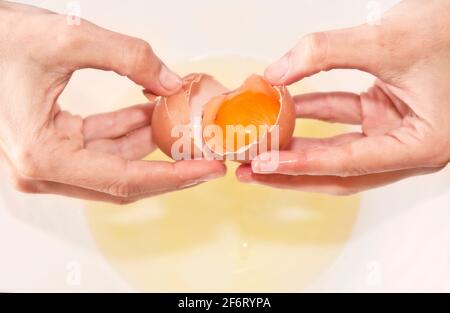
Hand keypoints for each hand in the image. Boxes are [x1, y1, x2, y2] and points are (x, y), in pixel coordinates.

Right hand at [0, 2, 225, 203]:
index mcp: (44, 156)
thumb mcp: (70, 38)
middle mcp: (42, 171)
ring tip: (177, 116)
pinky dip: (126, 131)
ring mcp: (45, 164)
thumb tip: (173, 82)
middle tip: (206, 151)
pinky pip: (99, 147)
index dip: (173, 177)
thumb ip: (130, 57)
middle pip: (123, 180)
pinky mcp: (50, 150)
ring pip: (113, 163)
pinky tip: (148, 111)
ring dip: (147, 140)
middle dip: (167, 163)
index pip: (125, 180)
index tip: (209, 171)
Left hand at [237, 0, 449, 194]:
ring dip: (298, 145)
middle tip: (250, 172)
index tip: (264, 164)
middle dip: (291, 171)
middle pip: (338, 171)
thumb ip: (326, 53)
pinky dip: (314, 115)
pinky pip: (342, 121)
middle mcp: (410, 149)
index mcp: (421, 145)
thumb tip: (275, 73)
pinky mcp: (384, 116)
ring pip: (337, 150)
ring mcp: (395, 134)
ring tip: (257, 147)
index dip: (302, 164)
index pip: (348, 164)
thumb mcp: (387, 40)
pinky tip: (284, 109)